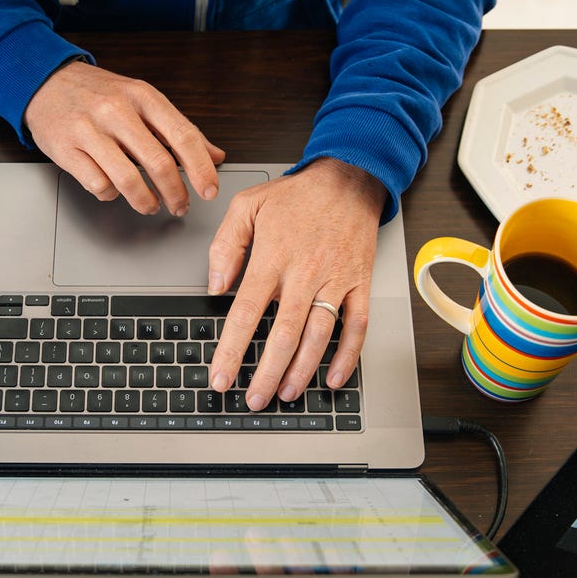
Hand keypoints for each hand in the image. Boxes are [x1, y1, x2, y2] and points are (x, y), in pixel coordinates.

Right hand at [23, 60, 225, 214]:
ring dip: (146, 201)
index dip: (201, 169)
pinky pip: (98, 184)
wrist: (46, 81)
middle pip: (159, 163)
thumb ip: (178, 129)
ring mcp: (90, 130)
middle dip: (176, 193)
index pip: (183, 136)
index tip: (210, 190)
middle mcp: (117, 111)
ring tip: (151, 205)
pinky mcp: (66, 149)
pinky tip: (114, 190)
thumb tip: (216, 155)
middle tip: (181, 206)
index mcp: (143, 96)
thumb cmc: (98, 93)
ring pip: (128, 179)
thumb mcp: (142, 99)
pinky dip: (111, 194)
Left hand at [206, 158, 386, 409]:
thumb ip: (226, 245)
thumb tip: (216, 286)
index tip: (220, 377)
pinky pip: (357, 325)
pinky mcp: (360, 283)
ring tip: (286, 393)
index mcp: (273, 258)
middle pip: (283, 334)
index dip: (231, 350)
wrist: (349, 178)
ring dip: (302, 370)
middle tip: (253, 399)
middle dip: (266, 373)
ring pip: (319, 335)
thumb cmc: (297, 194)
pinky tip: (334, 377)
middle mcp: (305, 273)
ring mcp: (335, 280)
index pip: (246, 313)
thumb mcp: (247, 205)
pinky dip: (348, 355)